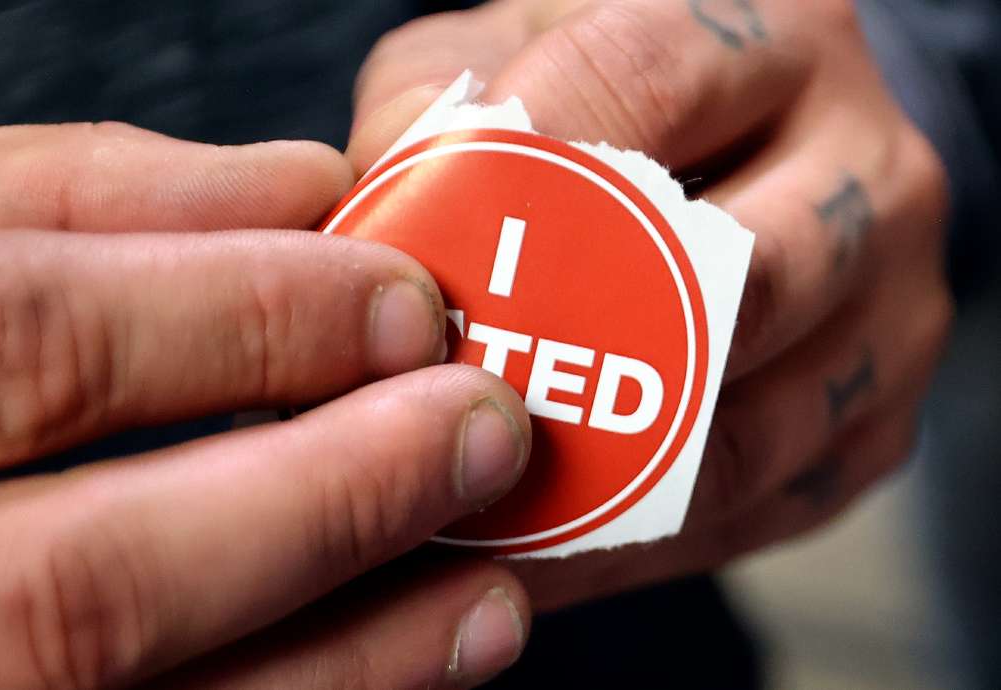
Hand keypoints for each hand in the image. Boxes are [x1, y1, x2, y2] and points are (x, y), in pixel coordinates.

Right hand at [0, 118, 532, 688]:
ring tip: (477, 597)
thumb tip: (286, 190)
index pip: (10, 350)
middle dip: (316, 506)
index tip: (405, 302)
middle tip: (481, 436)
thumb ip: (41, 197)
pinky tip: (370, 679)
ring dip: (331, 666)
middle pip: (67, 582)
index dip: (239, 325)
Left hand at [351, 0, 951, 608]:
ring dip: (587, 485)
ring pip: (744, 431)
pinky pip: (743, 514)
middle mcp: (872, 174)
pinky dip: (619, 544)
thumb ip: (436, 119)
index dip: (518, 168)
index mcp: (779, 41)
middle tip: (436, 403)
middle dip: (572, 354)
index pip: (646, 86)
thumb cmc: (609, 104)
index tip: (409, 251)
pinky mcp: (872, 431)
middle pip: (742, 279)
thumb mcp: (514, 60)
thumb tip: (358, 245)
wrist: (762, 163)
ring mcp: (890, 315)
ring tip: (452, 504)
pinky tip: (519, 550)